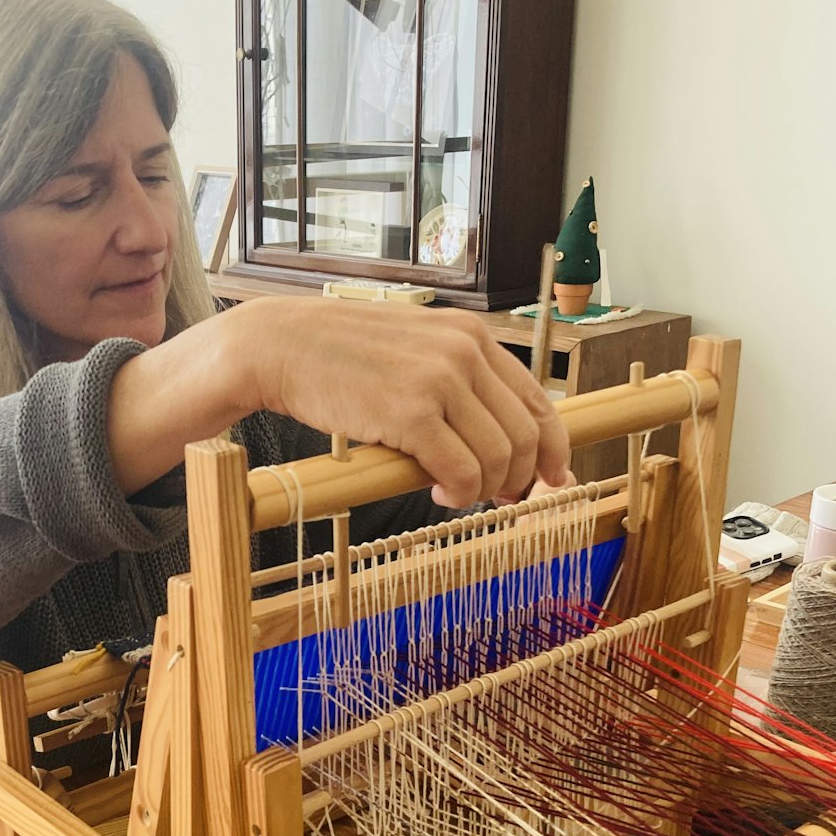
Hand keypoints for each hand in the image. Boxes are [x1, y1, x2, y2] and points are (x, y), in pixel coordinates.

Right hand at [242, 298, 570, 508]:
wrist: (282, 345)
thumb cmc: (341, 355)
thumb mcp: (414, 350)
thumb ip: (456, 380)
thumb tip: (495, 437)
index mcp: (471, 336)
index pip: (538, 400)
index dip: (553, 448)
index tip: (552, 478)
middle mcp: (464, 352)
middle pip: (526, 435)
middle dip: (522, 478)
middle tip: (501, 499)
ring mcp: (439, 380)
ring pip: (499, 457)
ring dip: (485, 489)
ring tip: (457, 493)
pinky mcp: (410, 411)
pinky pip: (461, 470)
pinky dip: (458, 493)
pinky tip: (437, 492)